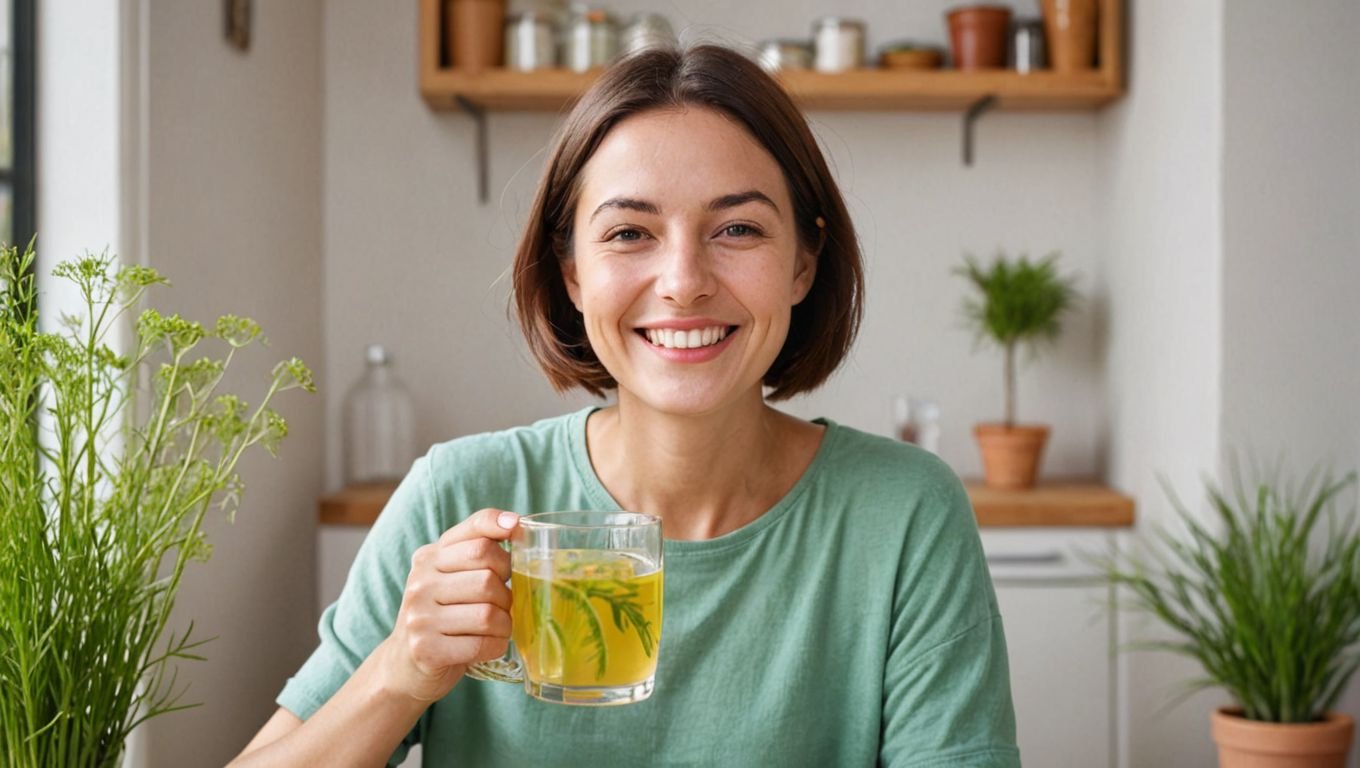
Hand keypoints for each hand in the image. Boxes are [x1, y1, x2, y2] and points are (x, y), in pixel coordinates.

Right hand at [381, 507, 518, 703]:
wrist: (403, 666)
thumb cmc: (442, 617)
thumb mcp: (451, 578)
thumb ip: (477, 553)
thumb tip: (516, 524)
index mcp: (429, 557)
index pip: (474, 532)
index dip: (499, 527)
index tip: (516, 528)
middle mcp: (420, 581)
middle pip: (488, 576)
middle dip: (506, 594)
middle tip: (501, 606)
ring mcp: (420, 616)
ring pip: (488, 613)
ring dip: (504, 625)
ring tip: (495, 629)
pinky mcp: (426, 649)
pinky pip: (482, 644)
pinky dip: (495, 646)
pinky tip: (487, 646)